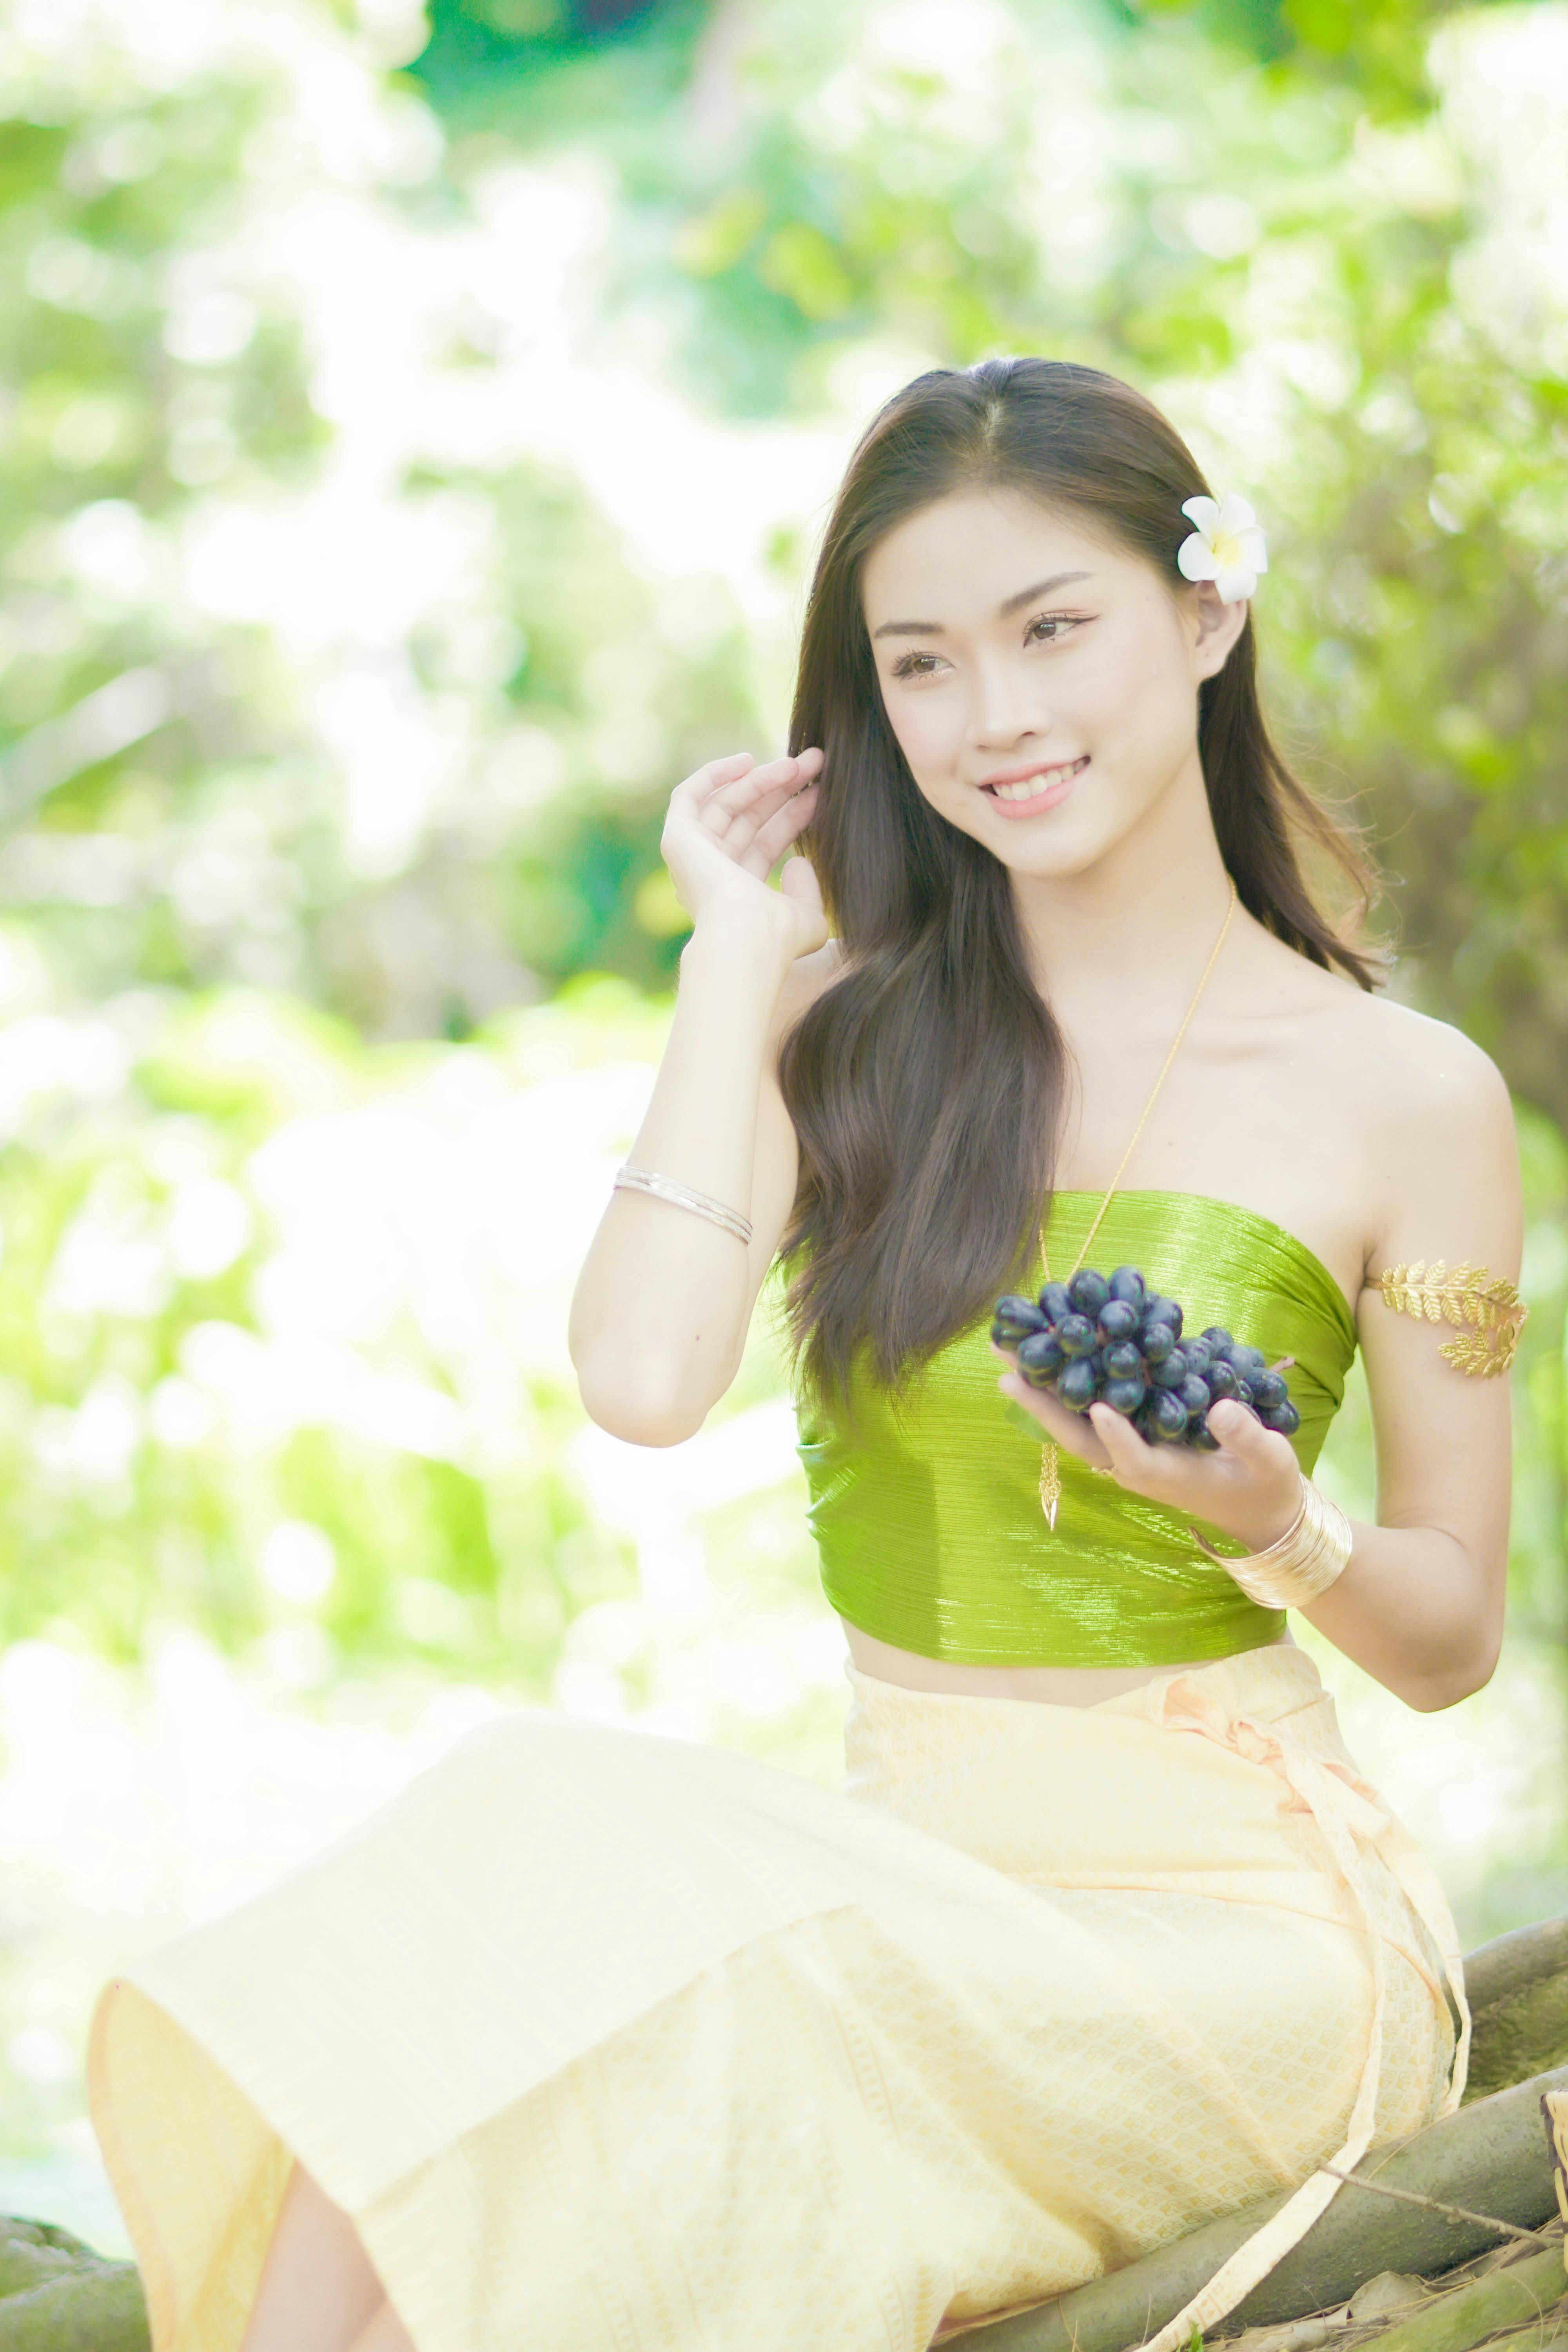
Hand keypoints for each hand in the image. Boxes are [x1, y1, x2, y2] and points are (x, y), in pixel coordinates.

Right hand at [661, 749, 826, 966]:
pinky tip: (748, 761)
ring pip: (726, 804)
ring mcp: (692, 856)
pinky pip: (689, 796)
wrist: (745, 936)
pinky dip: (714, 775)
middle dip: (782, 791)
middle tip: (814, 766)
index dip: (793, 816)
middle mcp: (711, 874)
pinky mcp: (677, 838)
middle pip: (749, 819)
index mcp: (737, 894)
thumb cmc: (777, 936)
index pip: (766, 843)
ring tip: (796, 764)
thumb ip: (808, 892)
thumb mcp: (808, 916)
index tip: (820, 793)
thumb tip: (800, 861)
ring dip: (761, 780)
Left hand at [991, 1341, 1303, 1552]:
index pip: (1133, 1458)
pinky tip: (1046, 1350)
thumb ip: (1246, 1438)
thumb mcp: (1271, 1461)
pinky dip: (1065, 1380)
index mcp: (1166, 1475)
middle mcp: (1134, 1464)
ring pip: (1074, 1419)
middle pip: (1079, 1435)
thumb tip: (1221, 1409)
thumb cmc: (1265, 1484)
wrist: (1257, 1504)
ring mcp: (1127, 1449)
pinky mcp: (1130, 1433)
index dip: (1117, 1435)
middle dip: (1041, 1402)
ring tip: (1005, 1348)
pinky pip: (1088, 1407)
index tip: (1100, 1408)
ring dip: (1039, 1386)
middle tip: (1003, 1364)